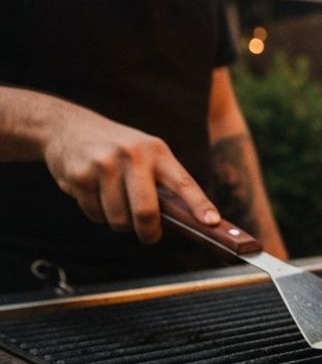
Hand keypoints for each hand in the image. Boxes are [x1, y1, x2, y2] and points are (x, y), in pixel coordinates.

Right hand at [42, 107, 219, 244]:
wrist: (68, 127)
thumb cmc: (119, 151)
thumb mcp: (146, 155)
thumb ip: (165, 184)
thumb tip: (192, 223)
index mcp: (157, 151)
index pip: (183, 183)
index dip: (199, 206)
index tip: (211, 223)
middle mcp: (132, 155)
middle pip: (146, 212)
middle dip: (149, 232)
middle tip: (149, 236)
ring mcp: (104, 164)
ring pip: (119, 219)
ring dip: (119, 222)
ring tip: (116, 203)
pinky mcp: (80, 175)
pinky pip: (96, 215)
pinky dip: (98, 215)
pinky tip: (96, 195)